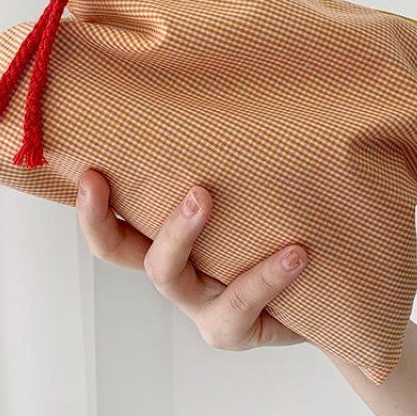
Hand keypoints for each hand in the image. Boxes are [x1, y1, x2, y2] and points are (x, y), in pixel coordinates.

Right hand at [76, 170, 307, 349]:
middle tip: (101, 178)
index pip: (114, 220)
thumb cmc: (283, 232)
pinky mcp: (234, 330)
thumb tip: (232, 86)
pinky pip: (240, 302)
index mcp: (168, 239)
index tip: (87, 166)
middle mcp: (175, 271)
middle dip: (99, 218)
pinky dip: (267, 274)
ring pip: (167, 275)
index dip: (90, 203)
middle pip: (117, 252)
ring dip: (178, 231)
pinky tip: (297, 251)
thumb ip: (237, 162)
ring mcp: (199, 305)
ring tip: (204, 195)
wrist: (329, 299)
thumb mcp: (256, 199)